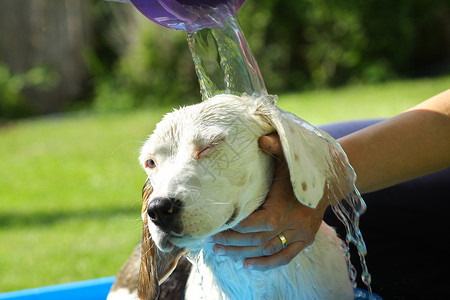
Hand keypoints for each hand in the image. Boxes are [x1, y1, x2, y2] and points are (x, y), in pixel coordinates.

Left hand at [209, 133, 329, 269]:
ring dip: (242, 254)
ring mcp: (301, 234)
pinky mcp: (305, 240)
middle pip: (257, 240)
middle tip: (211, 241)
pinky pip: (285, 257)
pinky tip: (247, 265)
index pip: (255, 223)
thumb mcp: (291, 153)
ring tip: (220, 252)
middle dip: (232, 242)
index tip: (215, 225)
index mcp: (285, 205)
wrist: (331, 180)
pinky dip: (266, 263)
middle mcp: (294, 224)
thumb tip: (260, 139)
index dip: (234, 227)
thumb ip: (276, 145)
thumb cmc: (304, 166)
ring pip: (268, 250)